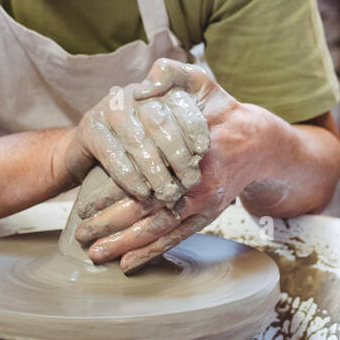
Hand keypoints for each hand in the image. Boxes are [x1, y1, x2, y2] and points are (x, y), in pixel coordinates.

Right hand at [63, 82, 209, 204]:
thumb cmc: (145, 142)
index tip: (203, 153)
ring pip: (137, 140)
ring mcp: (109, 108)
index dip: (194, 127)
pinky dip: (131, 176)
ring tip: (168, 192)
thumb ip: (192, 125)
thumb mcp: (173, 131)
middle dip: (177, 155)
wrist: (93, 148)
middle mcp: (133, 93)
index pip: (181, 103)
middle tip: (189, 181)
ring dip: (156, 171)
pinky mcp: (90, 127)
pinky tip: (143, 193)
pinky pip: (113, 154)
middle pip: (159, 121)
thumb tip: (205, 144)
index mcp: (157, 89)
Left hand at [74, 59, 277, 272]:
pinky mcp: (207, 216)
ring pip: (158, 231)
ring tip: (96, 255)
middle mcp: (196, 184)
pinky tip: (128, 265)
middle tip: (81, 235)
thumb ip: (171, 73)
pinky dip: (151, 253)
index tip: (83, 205)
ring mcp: (202, 204)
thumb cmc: (222, 110)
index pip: (144, 178)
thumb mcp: (201, 81)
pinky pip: (176, 238)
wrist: (259, 141)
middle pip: (145, 211)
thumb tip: (142, 84)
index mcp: (189, 153)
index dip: (111, 194)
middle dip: (109, 226)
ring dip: (125, 245)